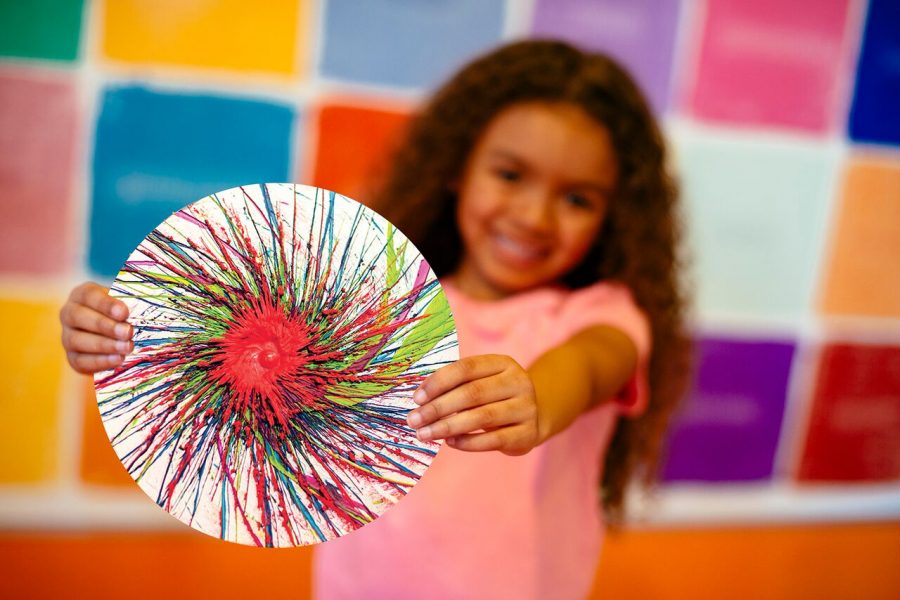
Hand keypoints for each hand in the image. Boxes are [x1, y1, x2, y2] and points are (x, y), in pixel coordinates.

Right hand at [59, 282, 132, 373]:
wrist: (115, 334)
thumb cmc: (122, 313)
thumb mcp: (124, 303)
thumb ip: (129, 304)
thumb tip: (140, 311)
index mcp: (81, 295)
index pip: (89, 296)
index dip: (106, 304)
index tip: (124, 312)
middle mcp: (69, 314)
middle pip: (79, 317)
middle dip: (105, 326)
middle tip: (127, 332)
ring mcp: (67, 337)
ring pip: (77, 341)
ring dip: (104, 345)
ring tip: (126, 347)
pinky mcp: (72, 358)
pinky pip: (80, 361)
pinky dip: (100, 361)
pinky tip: (118, 359)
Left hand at [406, 354, 541, 455]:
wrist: (535, 418)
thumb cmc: (495, 398)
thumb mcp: (482, 382)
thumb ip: (456, 386)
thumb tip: (420, 401)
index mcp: (503, 363)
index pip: (466, 368)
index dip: (438, 382)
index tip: (416, 398)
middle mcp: (518, 382)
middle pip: (472, 393)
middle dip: (438, 408)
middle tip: (414, 420)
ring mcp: (526, 408)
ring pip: (482, 417)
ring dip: (447, 427)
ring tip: (424, 434)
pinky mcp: (527, 434)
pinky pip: (493, 440)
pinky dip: (467, 442)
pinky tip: (449, 442)